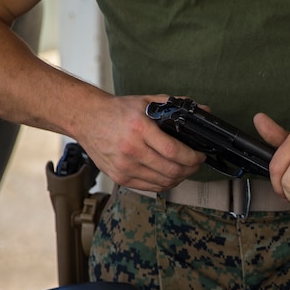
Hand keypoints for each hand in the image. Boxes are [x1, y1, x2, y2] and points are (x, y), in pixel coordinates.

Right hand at [78, 93, 206, 190]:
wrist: (86, 119)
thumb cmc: (116, 111)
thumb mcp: (146, 101)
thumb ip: (175, 105)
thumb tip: (203, 110)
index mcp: (139, 129)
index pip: (174, 152)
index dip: (193, 157)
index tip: (200, 155)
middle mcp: (130, 151)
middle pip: (171, 170)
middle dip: (191, 169)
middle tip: (196, 163)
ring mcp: (124, 167)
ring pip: (163, 182)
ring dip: (180, 178)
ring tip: (185, 169)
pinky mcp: (119, 178)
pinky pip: (150, 187)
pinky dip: (164, 183)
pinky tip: (169, 175)